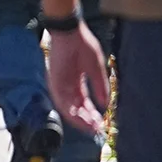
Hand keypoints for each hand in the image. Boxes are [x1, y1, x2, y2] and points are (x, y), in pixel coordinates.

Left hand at [44, 18, 107, 137]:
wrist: (70, 32)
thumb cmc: (83, 45)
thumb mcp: (96, 68)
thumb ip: (100, 86)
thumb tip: (106, 104)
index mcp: (77, 82)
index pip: (84, 103)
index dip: (93, 114)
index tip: (102, 123)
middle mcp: (68, 86)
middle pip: (77, 109)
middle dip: (87, 120)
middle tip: (97, 129)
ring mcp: (60, 85)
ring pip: (69, 109)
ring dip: (80, 119)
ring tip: (91, 128)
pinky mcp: (54, 83)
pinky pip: (61, 102)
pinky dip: (71, 112)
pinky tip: (81, 119)